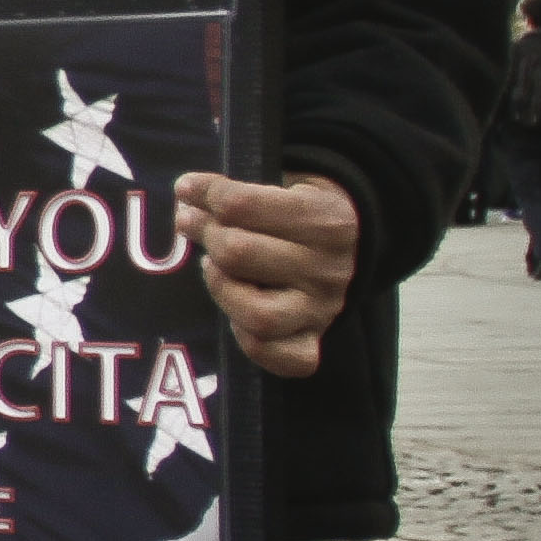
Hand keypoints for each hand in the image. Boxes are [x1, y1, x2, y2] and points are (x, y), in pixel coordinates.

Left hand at [175, 171, 356, 377]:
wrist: (352, 245)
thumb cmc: (302, 213)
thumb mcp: (287, 185)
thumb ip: (241, 191)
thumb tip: (187, 193)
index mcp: (326, 221)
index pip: (242, 206)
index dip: (204, 194)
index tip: (187, 188)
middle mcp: (328, 270)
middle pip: (238, 253)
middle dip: (205, 233)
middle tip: (191, 223)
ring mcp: (322, 310)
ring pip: (256, 313)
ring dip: (221, 287)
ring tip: (213, 267)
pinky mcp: (313, 341)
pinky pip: (274, 354)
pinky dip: (247, 340)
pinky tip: (235, 313)